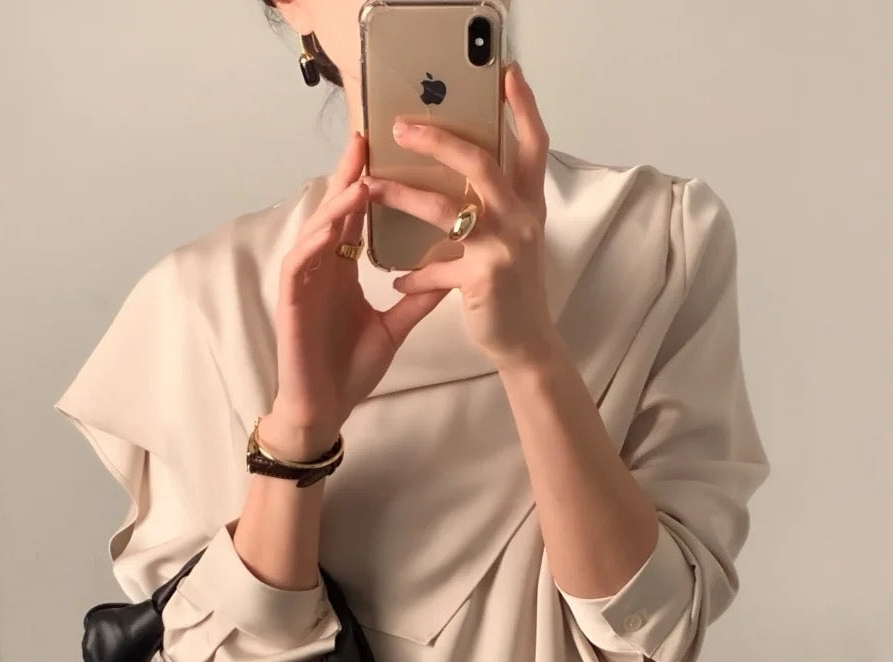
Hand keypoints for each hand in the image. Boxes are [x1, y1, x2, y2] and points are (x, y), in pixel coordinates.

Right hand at [268, 131, 448, 459]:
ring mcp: (304, 283)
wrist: (326, 409)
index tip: (393, 151)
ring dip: (336, 203)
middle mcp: (322, 268)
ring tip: (358, 177)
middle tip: (367, 136)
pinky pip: (300, 264)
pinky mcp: (289, 302)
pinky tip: (332, 226)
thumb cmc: (350, 370)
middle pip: (335, 211)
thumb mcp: (394, 326)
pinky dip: (315, 242)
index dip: (372, 183)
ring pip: (317, 230)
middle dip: (349, 174)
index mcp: (343, 270)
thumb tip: (456, 269)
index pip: (358, 217)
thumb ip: (419, 297)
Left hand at [362, 62, 559, 372]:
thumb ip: (496, 204)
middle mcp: (522, 218)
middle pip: (481, 162)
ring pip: (446, 209)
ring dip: (404, 197)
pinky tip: (397, 282)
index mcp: (529, 204)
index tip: (507, 73)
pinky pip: (437, 269)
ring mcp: (504, 247)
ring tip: (372, 189)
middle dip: (438, 140)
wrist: (527, 343)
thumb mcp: (513, 238)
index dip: (523, 108)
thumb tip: (461, 169)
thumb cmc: (512, 288)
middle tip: (400, 127)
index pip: (532, 146)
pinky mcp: (484, 279)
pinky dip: (414, 276)